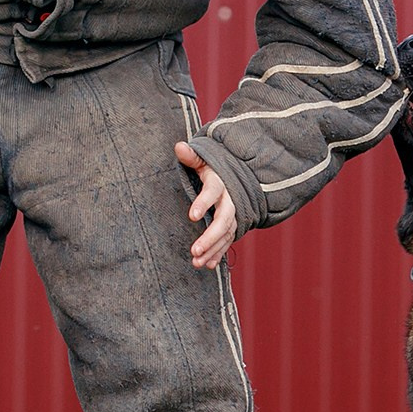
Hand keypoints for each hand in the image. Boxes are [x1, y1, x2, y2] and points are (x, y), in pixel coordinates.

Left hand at [175, 141, 240, 268]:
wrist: (234, 176)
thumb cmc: (211, 167)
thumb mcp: (202, 159)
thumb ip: (191, 156)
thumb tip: (179, 146)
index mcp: (219, 182)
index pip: (212, 192)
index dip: (203, 203)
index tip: (191, 216)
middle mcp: (229, 200)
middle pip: (224, 220)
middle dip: (210, 236)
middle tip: (194, 250)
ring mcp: (232, 215)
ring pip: (226, 235)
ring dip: (212, 249)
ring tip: (196, 262)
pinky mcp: (231, 226)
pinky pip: (226, 242)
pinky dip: (218, 254)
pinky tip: (207, 265)